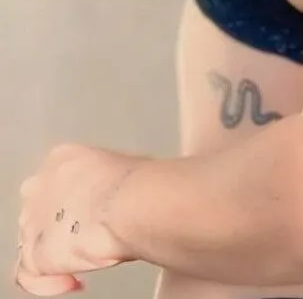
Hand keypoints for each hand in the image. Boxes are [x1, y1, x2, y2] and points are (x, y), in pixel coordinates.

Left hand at [15, 143, 143, 294]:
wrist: (127, 204)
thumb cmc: (136, 183)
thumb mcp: (122, 166)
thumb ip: (107, 179)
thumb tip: (120, 191)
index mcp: (62, 159)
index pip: (57, 183)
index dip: (74, 202)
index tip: (92, 213)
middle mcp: (40, 186)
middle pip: (39, 211)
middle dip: (58, 226)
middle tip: (84, 235)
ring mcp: (32, 221)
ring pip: (31, 242)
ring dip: (55, 253)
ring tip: (85, 258)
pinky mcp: (32, 254)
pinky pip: (28, 275)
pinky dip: (47, 282)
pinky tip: (72, 280)